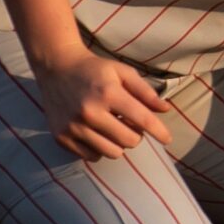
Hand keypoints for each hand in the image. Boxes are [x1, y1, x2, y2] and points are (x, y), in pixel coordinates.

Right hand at [32, 46, 174, 160]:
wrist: (56, 67)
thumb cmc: (95, 70)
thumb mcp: (123, 72)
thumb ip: (145, 92)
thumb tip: (165, 110)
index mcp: (108, 93)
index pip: (143, 120)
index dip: (159, 131)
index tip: (167, 139)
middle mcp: (89, 112)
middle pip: (129, 141)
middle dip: (136, 134)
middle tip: (130, 123)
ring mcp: (73, 126)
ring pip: (112, 152)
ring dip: (119, 143)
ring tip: (113, 128)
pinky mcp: (61, 137)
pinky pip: (92, 156)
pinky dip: (99, 149)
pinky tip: (97, 134)